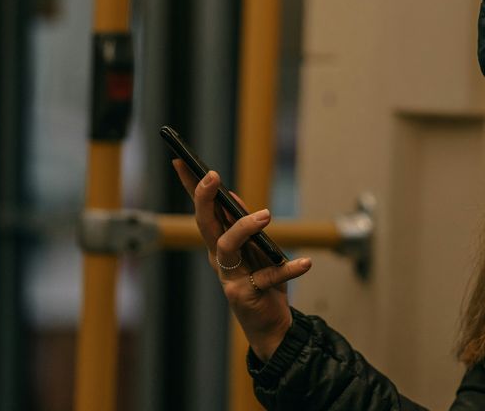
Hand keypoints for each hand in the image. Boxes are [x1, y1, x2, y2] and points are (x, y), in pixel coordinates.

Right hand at [172, 160, 313, 361]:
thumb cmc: (262, 282)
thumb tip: (232, 196)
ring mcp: (229, 277)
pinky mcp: (245, 294)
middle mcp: (218, 258)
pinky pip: (266, 277)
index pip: (202, 210)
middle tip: (212, 176)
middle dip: (203, 198)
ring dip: (244, 227)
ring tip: (266, 215)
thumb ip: (243, 224)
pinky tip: (305, 263)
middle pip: (205, 224)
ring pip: (227, 246)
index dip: (190, 187)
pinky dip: (287, 269)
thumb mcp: (255, 248)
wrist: (270, 324)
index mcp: (218, 243)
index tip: (180, 161)